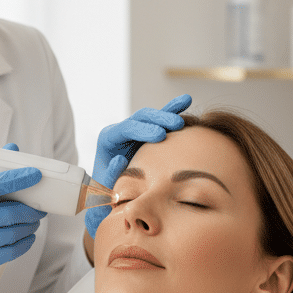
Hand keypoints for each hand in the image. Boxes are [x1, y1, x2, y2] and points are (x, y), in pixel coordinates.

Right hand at [0, 165, 46, 292]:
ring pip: (10, 235)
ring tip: (33, 223)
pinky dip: (23, 245)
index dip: (15, 179)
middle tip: (39, 208)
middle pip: (6, 214)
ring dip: (28, 228)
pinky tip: (26, 239)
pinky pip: (8, 253)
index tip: (34, 175)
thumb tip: (11, 150)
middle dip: (29, 211)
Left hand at [85, 94, 191, 238]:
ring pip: (152, 115)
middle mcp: (121, 131)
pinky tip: (186, 100)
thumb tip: (119, 158)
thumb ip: (112, 174)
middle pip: (140, 118)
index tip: (161, 135)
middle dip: (159, 119)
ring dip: (169, 111)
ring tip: (186, 103)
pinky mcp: (147, 132)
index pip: (126, 129)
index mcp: (108, 139)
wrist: (112, 192)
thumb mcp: (106, 186)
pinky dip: (173, 110)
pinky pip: (161, 119)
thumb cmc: (109, 192)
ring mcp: (135, 130)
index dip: (143, 130)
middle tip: (176, 125)